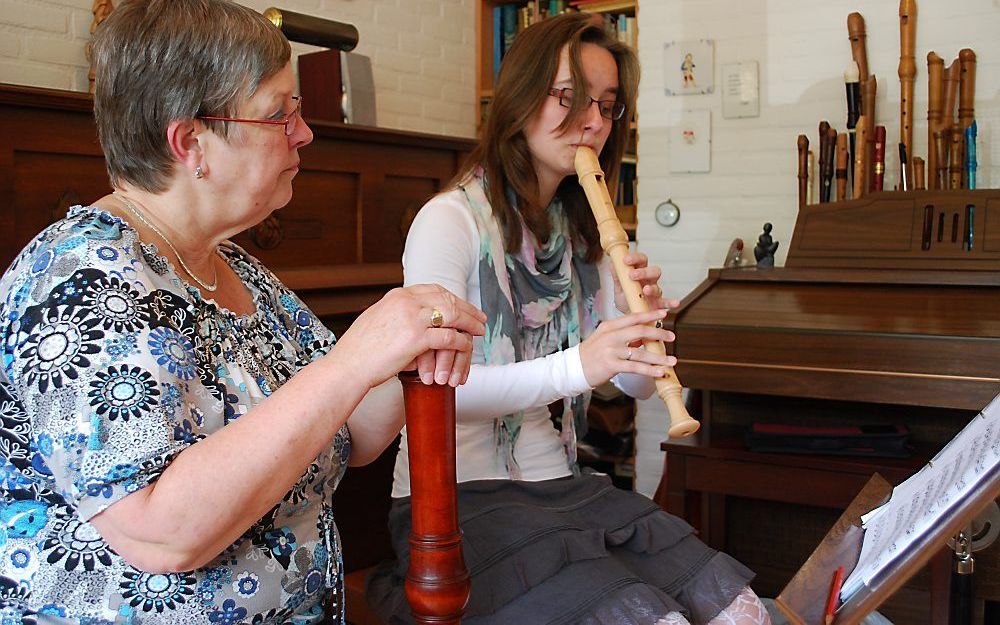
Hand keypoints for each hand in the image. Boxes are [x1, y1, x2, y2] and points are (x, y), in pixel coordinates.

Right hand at [332, 284, 485, 389]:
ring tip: (479, 330)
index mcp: (397, 295)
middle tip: (479, 317)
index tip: (463, 304)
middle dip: (467, 308)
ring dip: (469, 322)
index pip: (434, 289)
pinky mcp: (416, 339)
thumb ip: (396, 313)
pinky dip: (461, 340)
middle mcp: (405, 302)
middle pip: (447, 298)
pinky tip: (467, 344)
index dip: (452, 297)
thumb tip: (410, 314)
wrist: (347, 365)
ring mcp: (412, 319)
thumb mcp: (377, 319)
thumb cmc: (359, 349)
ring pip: (452, 314)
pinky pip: (448, 337)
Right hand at [578, 309, 675, 386]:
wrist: (574, 369)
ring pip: (640, 352)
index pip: (633, 317)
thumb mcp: (604, 339)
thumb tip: (643, 338)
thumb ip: (623, 337)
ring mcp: (611, 350)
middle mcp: (611, 336)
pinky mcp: (611, 365)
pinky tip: (659, 372)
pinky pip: (635, 367)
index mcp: (609, 326)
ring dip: (659, 357)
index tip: (664, 313)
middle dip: (658, 333)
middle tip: (672, 336)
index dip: (650, 315)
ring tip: (672, 361)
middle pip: (639, 331)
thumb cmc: (591, 354)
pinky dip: (649, 370)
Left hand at [613, 252, 680, 313]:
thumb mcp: (619, 288)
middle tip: (632, 275)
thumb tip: (612, 264)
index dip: (635, 258)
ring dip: (652, 287)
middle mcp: (649, 281)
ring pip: (658, 286)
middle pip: (653, 271)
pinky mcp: (658, 305)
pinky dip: (671, 302)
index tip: (626, 260)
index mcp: (639, 273)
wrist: (629, 316)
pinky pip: (666, 303)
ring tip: (646, 290)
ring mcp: (655, 293)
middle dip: (644, 272)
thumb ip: (617, 277)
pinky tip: (675, 303)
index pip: (641, 260)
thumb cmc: (626, 299)